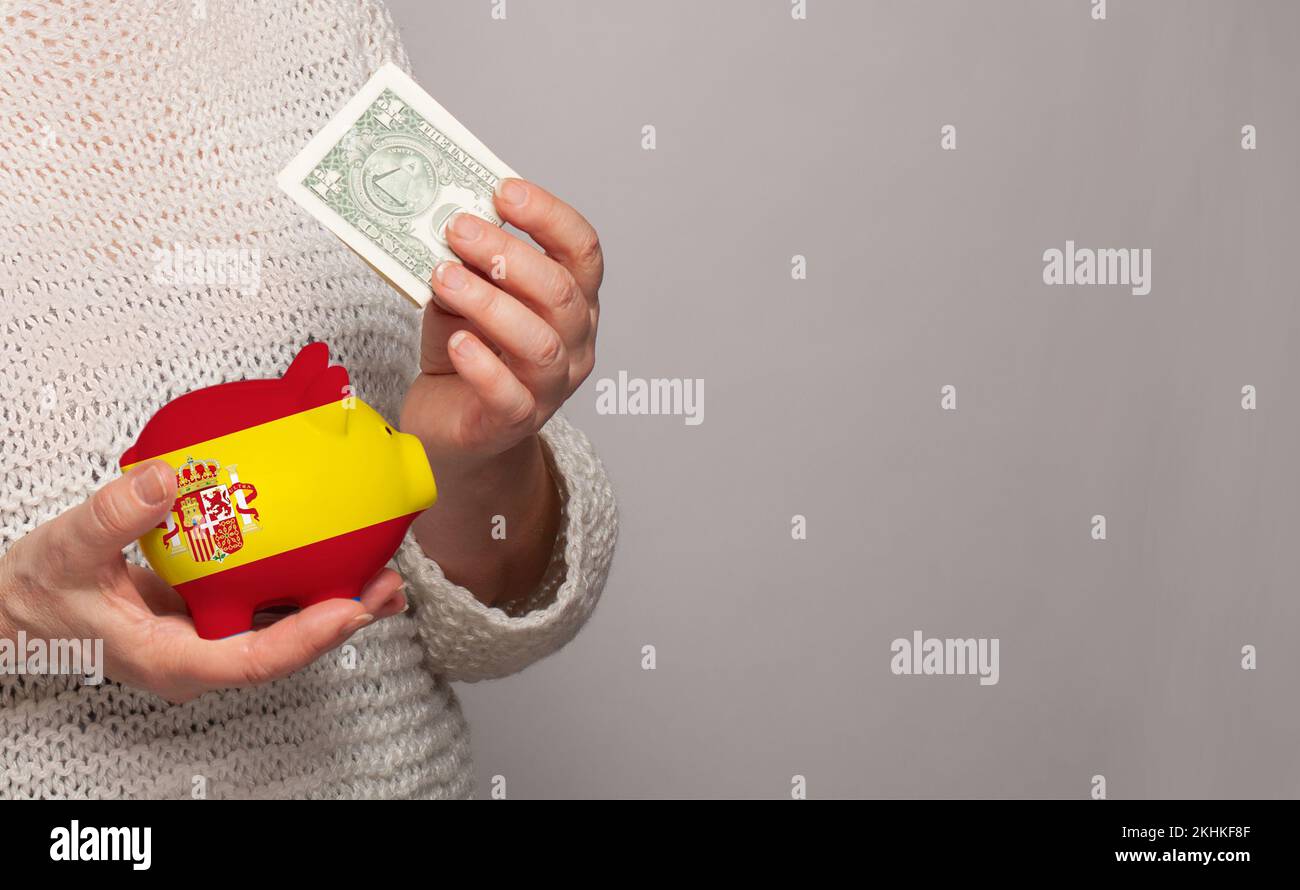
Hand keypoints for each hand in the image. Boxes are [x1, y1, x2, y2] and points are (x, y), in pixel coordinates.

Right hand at [0, 461, 406, 702]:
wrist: (16, 608)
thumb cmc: (39, 590)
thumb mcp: (65, 551)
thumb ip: (112, 517)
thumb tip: (168, 477)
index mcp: (171, 660)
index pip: (252, 661)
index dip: (306, 640)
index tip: (351, 611)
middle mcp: (200, 657)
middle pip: (286, 649)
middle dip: (343, 620)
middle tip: (391, 584)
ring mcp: (208, 638)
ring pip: (284, 629)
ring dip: (337, 603)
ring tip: (386, 571)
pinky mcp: (211, 616)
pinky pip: (266, 604)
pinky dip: (304, 582)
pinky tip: (335, 552)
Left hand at [400, 179, 602, 603]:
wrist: (450, 428)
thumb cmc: (464, 351)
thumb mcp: (463, 296)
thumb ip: (464, 265)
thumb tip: (445, 222)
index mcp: (572, 301)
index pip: (582, 250)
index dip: (549, 216)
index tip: (504, 191)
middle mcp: (574, 342)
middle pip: (561, 292)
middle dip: (509, 253)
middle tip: (458, 228)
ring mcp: (550, 386)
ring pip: (538, 342)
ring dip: (489, 303)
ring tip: (443, 276)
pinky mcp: (515, 422)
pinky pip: (508, 394)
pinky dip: (482, 364)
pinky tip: (455, 343)